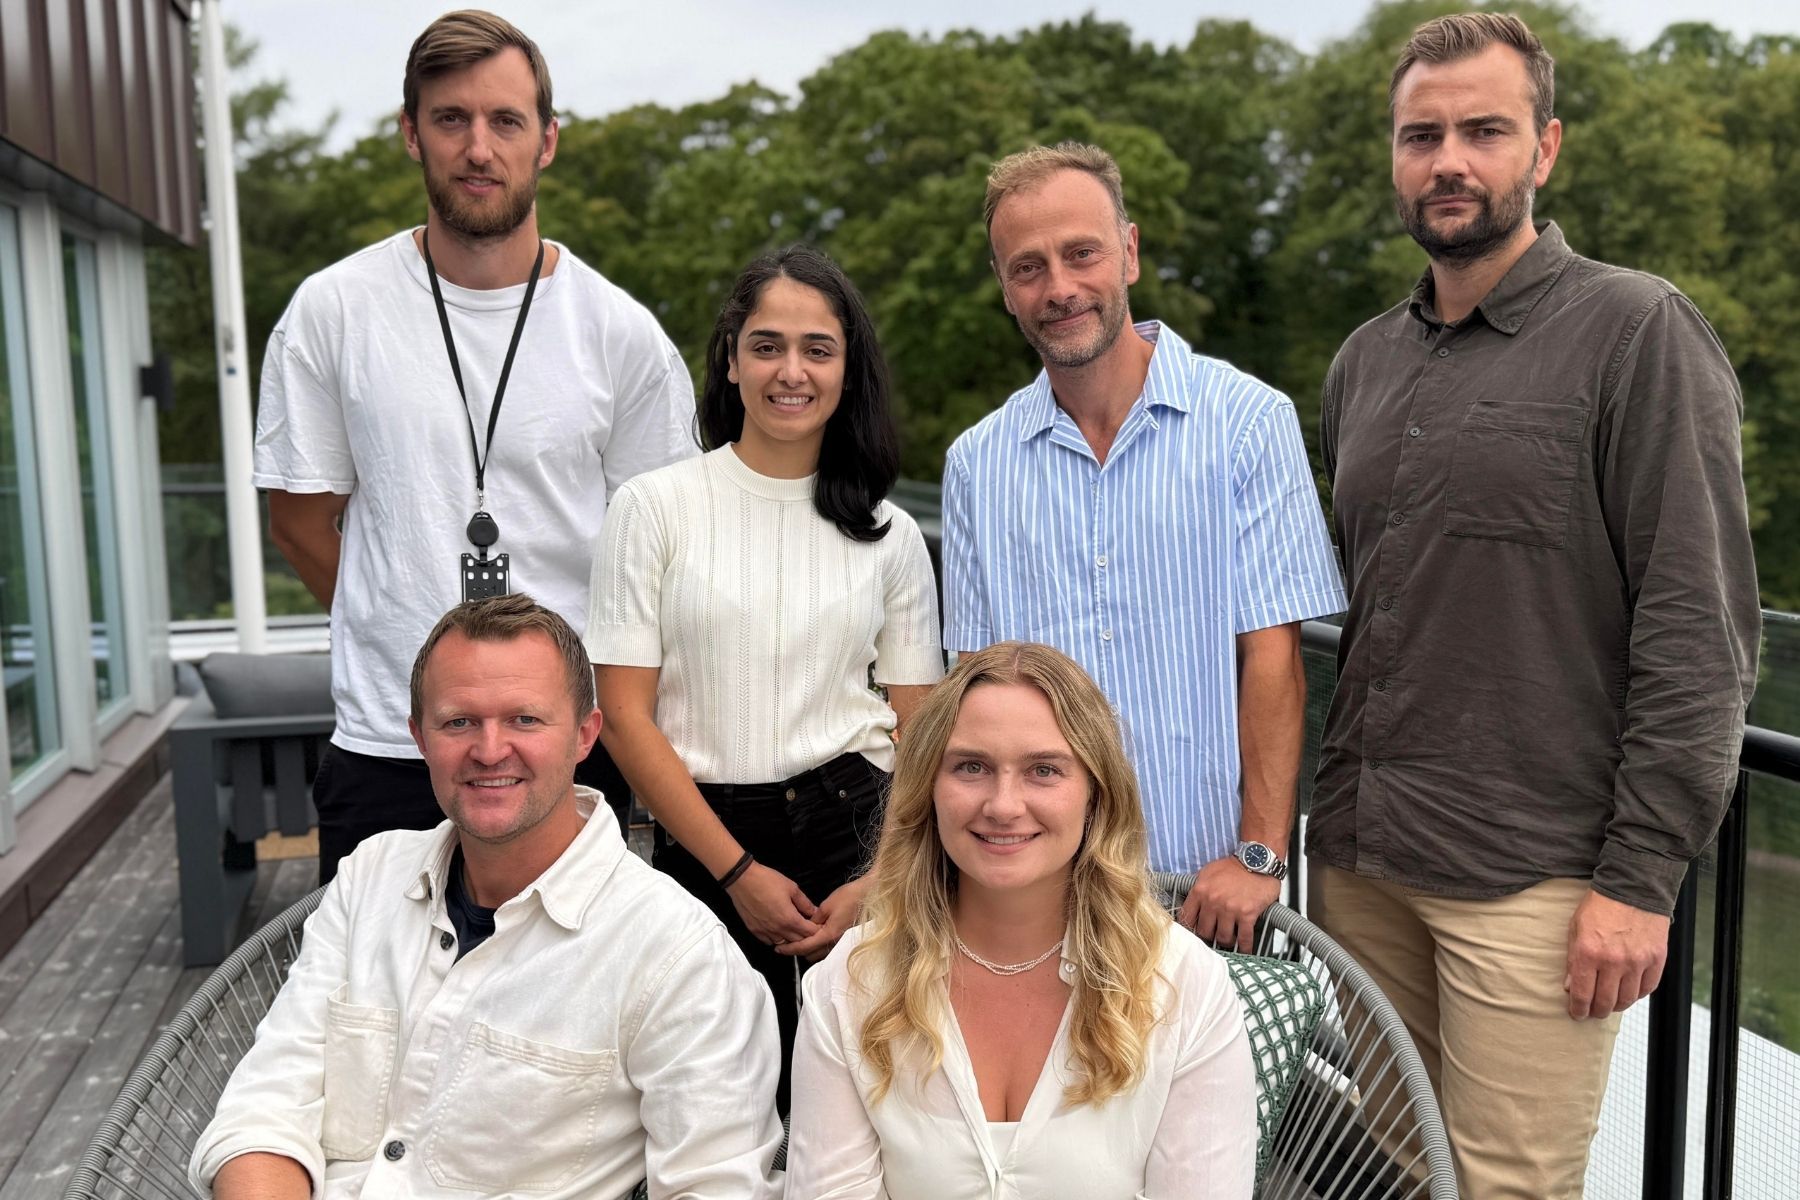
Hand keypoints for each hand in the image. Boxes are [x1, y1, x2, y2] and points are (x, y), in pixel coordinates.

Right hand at [725, 862, 818, 946]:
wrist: (742, 879)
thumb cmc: (766, 880)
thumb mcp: (792, 888)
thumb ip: (805, 903)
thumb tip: (814, 912)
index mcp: (789, 919)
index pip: (809, 933)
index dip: (816, 930)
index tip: (818, 925)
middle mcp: (778, 929)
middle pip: (798, 942)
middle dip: (806, 936)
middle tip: (808, 928)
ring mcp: (765, 931)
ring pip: (783, 944)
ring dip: (791, 939)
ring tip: (794, 930)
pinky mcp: (755, 931)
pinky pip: (769, 942)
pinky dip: (776, 939)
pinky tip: (778, 931)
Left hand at [778, 875, 871, 961]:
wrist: (870, 895)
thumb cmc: (850, 897)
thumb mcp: (826, 905)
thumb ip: (814, 919)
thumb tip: (806, 927)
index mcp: (829, 934)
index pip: (804, 947)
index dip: (790, 948)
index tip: (778, 948)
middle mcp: (835, 942)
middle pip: (810, 955)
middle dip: (798, 950)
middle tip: (787, 942)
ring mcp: (841, 942)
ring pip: (819, 954)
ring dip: (808, 949)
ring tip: (799, 938)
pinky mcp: (844, 938)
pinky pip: (827, 948)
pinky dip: (817, 945)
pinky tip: (814, 936)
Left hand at [1178, 856, 1279, 951]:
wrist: (1257, 860)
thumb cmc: (1233, 866)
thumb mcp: (1207, 872)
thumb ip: (1199, 889)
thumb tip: (1192, 905)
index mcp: (1200, 891)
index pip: (1187, 918)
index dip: (1189, 928)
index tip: (1193, 933)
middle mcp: (1213, 901)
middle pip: (1204, 931)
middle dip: (1209, 936)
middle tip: (1214, 936)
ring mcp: (1230, 909)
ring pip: (1223, 937)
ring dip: (1226, 941)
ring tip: (1229, 940)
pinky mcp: (1247, 914)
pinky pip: (1244, 938)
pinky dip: (1244, 946)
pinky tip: (1244, 948)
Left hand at [1564, 889, 1669, 1018]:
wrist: (1632, 888)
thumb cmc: (1599, 907)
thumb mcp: (1575, 928)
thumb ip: (1572, 959)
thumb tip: (1569, 987)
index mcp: (1588, 953)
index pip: (1582, 994)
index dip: (1578, 1009)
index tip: (1577, 1014)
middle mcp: (1613, 961)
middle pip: (1605, 1002)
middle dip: (1596, 1011)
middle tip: (1593, 1012)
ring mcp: (1637, 962)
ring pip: (1627, 999)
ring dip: (1617, 1005)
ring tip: (1610, 1003)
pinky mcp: (1656, 960)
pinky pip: (1647, 988)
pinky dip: (1637, 994)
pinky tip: (1629, 991)